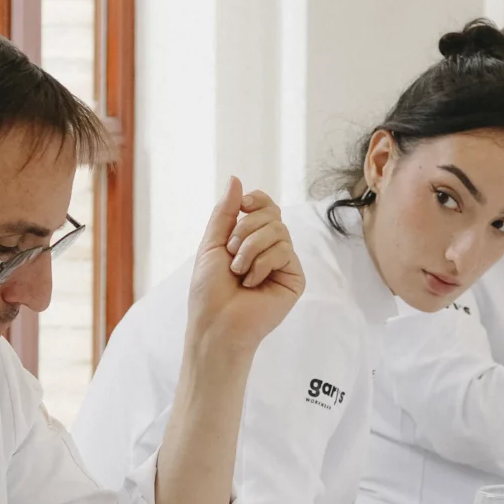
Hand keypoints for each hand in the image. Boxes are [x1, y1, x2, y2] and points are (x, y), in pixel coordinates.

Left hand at [185, 179, 303, 358]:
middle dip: (246, 229)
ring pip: (278, 230)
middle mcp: (270, 249)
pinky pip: (284, 251)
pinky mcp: (294, 278)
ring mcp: (283, 263)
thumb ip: (226, 211)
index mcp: (250, 239)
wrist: (216, 324)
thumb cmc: (209, 291)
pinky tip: (252, 283)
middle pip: (272, 214)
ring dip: (250, 248)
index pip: (265, 205)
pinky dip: (262, 263)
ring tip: (238, 271)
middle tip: (231, 253)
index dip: (256, 199)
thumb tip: (236, 179)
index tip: (243, 205)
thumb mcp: (212, 243)